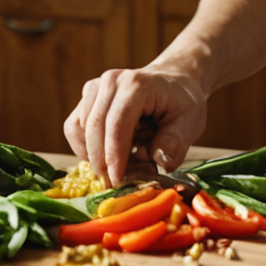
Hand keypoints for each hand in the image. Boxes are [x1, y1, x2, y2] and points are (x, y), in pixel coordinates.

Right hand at [65, 66, 207, 183]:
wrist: (172, 81)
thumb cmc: (181, 103)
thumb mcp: (190, 122)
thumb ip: (175, 143)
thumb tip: (158, 161)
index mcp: (136, 85)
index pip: (117, 124)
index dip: (114, 156)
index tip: (117, 182)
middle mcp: (111, 81)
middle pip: (93, 127)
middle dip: (101, 162)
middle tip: (115, 184)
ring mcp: (96, 86)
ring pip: (79, 129)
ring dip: (94, 153)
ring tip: (119, 161)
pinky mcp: (87, 97)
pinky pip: (74, 128)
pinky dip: (86, 147)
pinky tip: (107, 153)